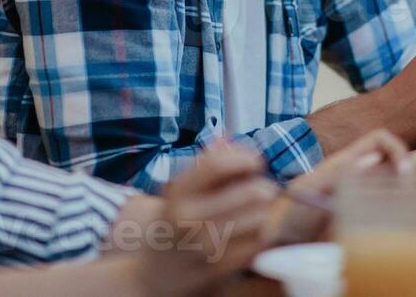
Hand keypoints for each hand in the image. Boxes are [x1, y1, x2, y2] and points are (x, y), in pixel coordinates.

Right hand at [133, 141, 277, 295]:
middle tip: (258, 189)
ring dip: (263, 211)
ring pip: (260, 217)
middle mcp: (189, 219)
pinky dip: (260, 234)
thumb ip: (205, 164)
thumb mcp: (179, 193)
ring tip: (252, 211)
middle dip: (262, 185)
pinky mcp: (221, 269)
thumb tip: (227, 136)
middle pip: (252, 191)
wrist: (152, 279)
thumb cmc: (172, 227)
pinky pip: (258, 243)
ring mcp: (205, 247)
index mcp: (177, 195)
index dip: (244, 157)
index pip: (217, 164)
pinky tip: (250, 232)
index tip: (253, 161)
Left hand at [267, 129, 409, 245]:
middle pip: (393, 162)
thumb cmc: (291, 213)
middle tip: (412, 199)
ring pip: (395, 186)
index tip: (405, 173)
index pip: (380, 140)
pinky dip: (400, 218)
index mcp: (346, 162)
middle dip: (409, 175)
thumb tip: (371, 159)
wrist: (279, 243)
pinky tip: (400, 232)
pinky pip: (389, 213)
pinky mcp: (364, 222)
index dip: (397, 149)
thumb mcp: (311, 189)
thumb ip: (337, 173)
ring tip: (411, 216)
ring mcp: (362, 198)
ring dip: (408, 195)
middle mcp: (358, 176)